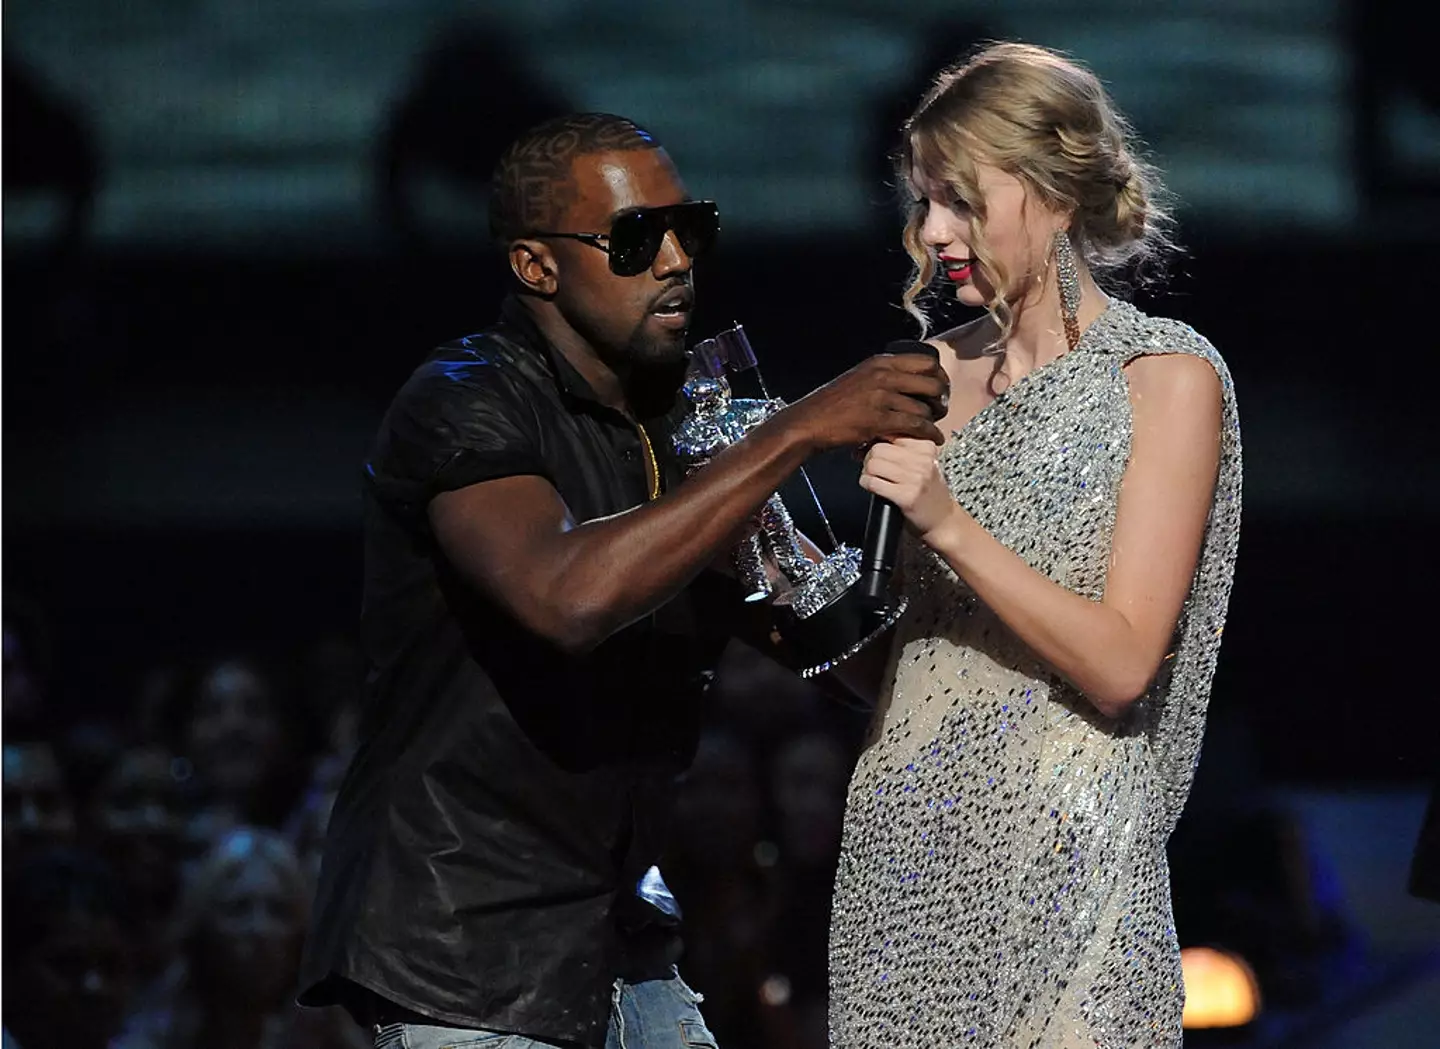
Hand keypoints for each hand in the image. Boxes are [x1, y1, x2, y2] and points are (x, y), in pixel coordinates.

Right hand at [779, 352, 947, 451]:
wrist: (810, 422)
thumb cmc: (832, 405)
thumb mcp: (858, 379)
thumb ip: (882, 376)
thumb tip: (906, 379)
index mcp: (880, 362)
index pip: (925, 362)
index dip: (940, 376)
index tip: (941, 389)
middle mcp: (883, 375)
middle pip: (931, 382)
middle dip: (942, 397)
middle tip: (942, 409)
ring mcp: (881, 397)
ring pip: (924, 407)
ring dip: (935, 419)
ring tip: (935, 427)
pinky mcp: (878, 419)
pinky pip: (915, 425)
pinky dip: (930, 433)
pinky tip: (935, 439)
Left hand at [859, 437, 958, 539]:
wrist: (943, 519)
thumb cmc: (929, 491)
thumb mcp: (923, 462)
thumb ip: (902, 449)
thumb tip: (870, 438)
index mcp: (926, 447)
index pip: (891, 432)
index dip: (877, 442)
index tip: (875, 453)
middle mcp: (923, 460)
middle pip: (878, 448)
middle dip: (869, 458)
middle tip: (872, 469)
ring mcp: (915, 478)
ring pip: (873, 464)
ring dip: (867, 472)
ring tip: (874, 478)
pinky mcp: (906, 496)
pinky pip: (872, 482)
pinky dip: (867, 484)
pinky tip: (874, 487)